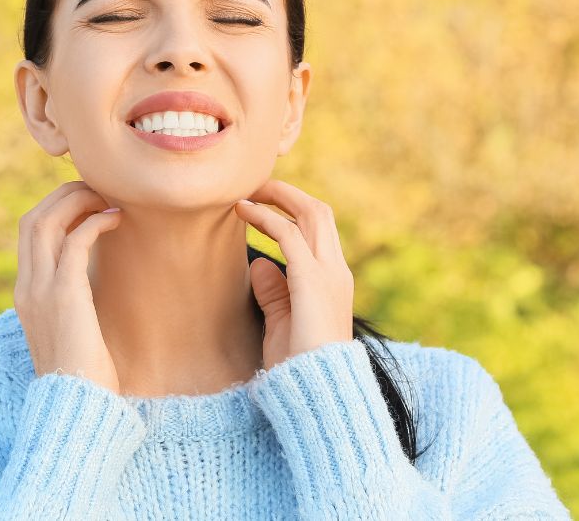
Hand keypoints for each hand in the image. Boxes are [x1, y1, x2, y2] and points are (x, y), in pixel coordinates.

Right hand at [14, 181, 123, 393]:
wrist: (76, 406)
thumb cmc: (83, 377)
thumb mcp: (71, 334)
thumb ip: (72, 306)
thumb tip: (93, 290)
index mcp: (25, 295)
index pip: (29, 233)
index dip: (55, 208)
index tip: (86, 203)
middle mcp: (27, 287)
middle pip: (32, 218)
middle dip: (63, 196)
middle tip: (97, 191)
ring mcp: (41, 290)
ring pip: (46, 221)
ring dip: (77, 201)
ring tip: (107, 199)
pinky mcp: (64, 295)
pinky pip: (74, 241)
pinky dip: (94, 222)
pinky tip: (116, 222)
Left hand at [233, 179, 354, 369]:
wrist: (316, 393)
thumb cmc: (297, 366)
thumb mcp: (282, 323)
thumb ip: (274, 293)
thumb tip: (260, 263)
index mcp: (333, 280)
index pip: (319, 229)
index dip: (292, 209)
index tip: (261, 201)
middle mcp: (336, 271)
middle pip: (319, 212)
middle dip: (286, 193)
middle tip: (253, 185)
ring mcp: (328, 274)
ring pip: (311, 213)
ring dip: (277, 196)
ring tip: (246, 189)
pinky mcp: (312, 280)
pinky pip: (289, 235)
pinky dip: (265, 218)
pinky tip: (243, 212)